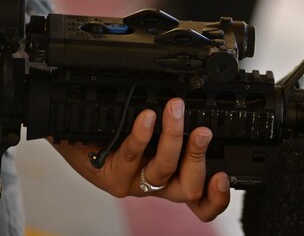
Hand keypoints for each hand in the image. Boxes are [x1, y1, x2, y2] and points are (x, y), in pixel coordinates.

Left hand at [52, 98, 229, 221]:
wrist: (77, 136)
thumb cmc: (120, 135)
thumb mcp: (156, 134)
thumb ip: (178, 128)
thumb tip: (202, 104)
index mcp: (175, 178)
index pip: (201, 201)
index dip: (217, 197)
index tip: (223, 176)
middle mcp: (159, 186)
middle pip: (189, 188)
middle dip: (200, 157)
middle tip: (203, 132)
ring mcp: (136, 184)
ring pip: (164, 169)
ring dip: (173, 136)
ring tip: (175, 109)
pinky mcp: (114, 177)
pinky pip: (132, 157)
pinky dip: (142, 136)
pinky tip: (146, 118)